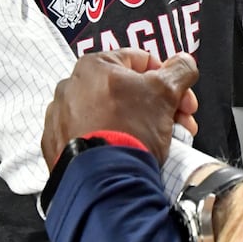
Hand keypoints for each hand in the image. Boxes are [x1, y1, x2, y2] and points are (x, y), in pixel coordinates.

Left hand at [41, 50, 199, 167]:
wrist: (107, 180)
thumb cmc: (130, 132)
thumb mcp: (166, 92)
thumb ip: (179, 70)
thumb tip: (183, 63)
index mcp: (93, 66)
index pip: (140, 61)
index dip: (168, 80)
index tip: (180, 97)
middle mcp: (70, 87)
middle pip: (126, 90)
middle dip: (157, 105)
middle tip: (175, 121)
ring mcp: (61, 118)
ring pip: (108, 114)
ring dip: (135, 123)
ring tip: (154, 140)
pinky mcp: (58, 146)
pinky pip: (90, 136)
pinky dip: (109, 140)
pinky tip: (128, 150)